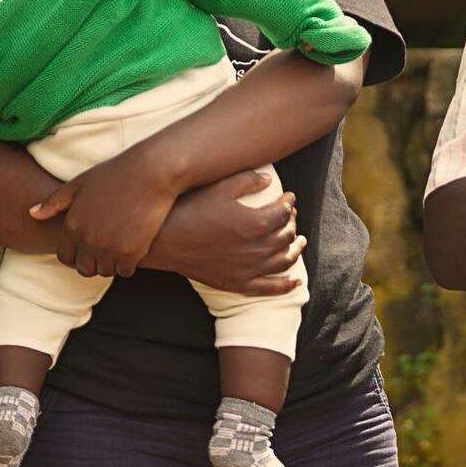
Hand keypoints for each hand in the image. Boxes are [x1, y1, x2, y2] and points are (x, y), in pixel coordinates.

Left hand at [29, 148, 174, 277]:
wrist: (150, 171)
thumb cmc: (115, 174)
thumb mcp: (79, 183)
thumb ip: (54, 202)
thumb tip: (32, 213)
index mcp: (72, 224)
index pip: (65, 256)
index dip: (75, 254)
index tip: (88, 248)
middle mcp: (87, 239)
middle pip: (85, 268)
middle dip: (93, 262)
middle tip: (106, 250)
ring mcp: (109, 247)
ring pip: (105, 271)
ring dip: (111, 263)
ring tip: (119, 248)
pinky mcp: (132, 252)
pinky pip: (125, 271)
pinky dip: (128, 264)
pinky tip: (133, 250)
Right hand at [142, 170, 303, 294]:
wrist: (166, 241)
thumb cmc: (191, 210)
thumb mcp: (219, 187)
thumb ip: (247, 180)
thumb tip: (268, 179)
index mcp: (256, 223)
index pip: (284, 212)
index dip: (289, 203)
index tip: (288, 197)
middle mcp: (257, 248)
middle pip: (286, 235)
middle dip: (291, 223)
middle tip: (290, 215)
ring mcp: (249, 269)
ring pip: (284, 260)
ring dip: (295, 249)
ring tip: (300, 241)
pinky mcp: (238, 283)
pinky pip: (270, 288)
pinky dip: (286, 285)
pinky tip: (295, 280)